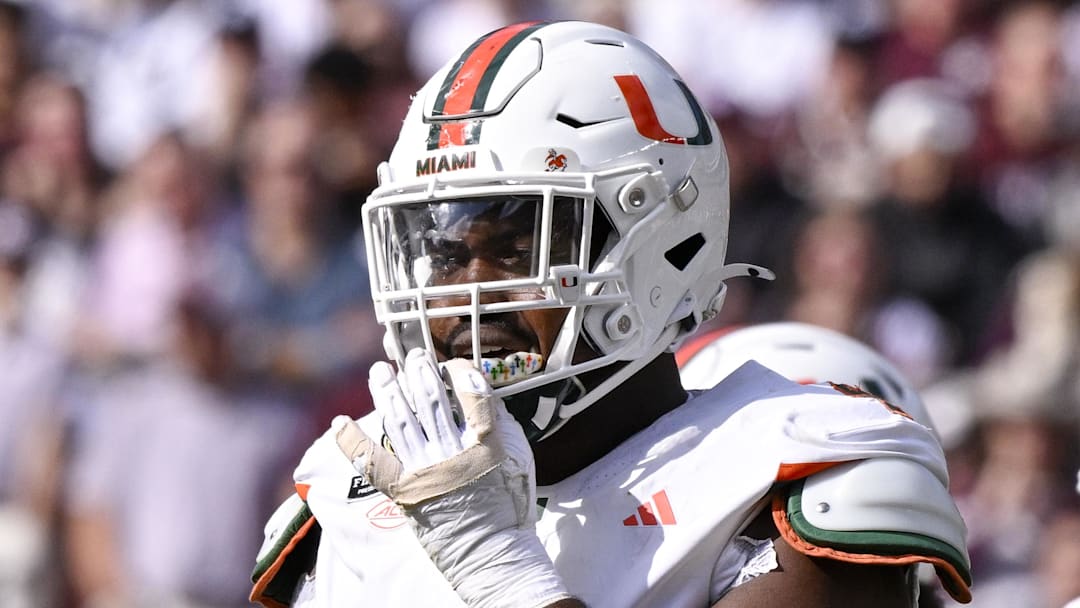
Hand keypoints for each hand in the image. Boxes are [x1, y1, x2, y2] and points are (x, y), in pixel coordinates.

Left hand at [335, 349, 571, 607]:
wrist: (490, 551)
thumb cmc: (508, 505)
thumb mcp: (517, 459)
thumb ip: (499, 424)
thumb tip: (480, 391)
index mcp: (485, 445)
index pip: (473, 397)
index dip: (462, 374)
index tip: (455, 365)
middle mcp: (451, 453)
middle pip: (432, 402)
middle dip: (420, 373)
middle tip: (413, 357)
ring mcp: (424, 471)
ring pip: (402, 421)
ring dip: (388, 392)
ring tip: (380, 371)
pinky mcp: (403, 490)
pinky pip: (373, 463)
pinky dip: (354, 441)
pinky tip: (341, 420)